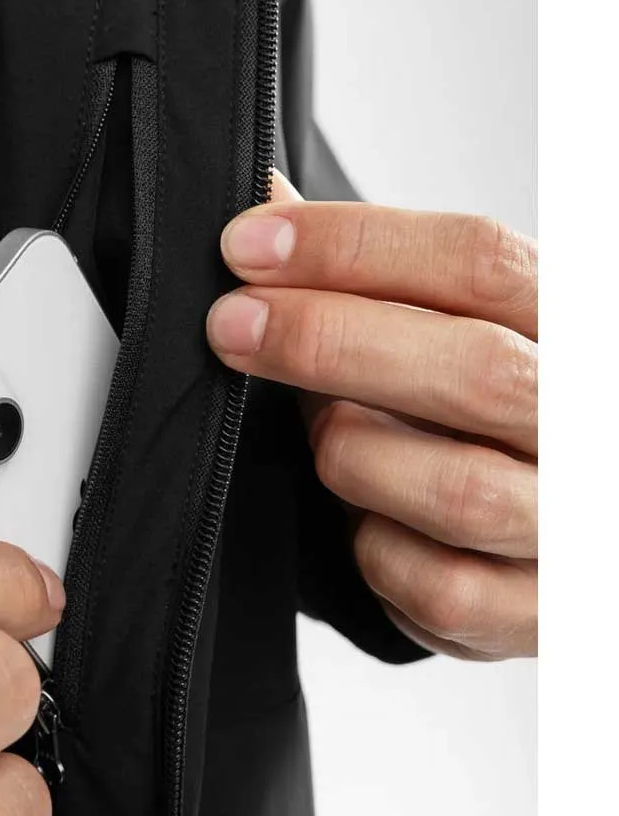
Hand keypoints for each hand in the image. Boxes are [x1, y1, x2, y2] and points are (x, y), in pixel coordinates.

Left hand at [207, 174, 536, 659]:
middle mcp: (586, 420)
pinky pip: (434, 587)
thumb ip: (369, 273)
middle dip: (327, 341)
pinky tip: (367, 520)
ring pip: (452, 487)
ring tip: (324, 434)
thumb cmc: (483, 412)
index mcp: (571, 327)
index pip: (477, 262)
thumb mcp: (446, 326)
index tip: (250, 243)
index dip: (351, 245)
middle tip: (231, 326)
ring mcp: (572, 523)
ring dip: (352, 453)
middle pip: (472, 369)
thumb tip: (264, 205)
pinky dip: (374, 550)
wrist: (557, 520)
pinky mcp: (539, 611)